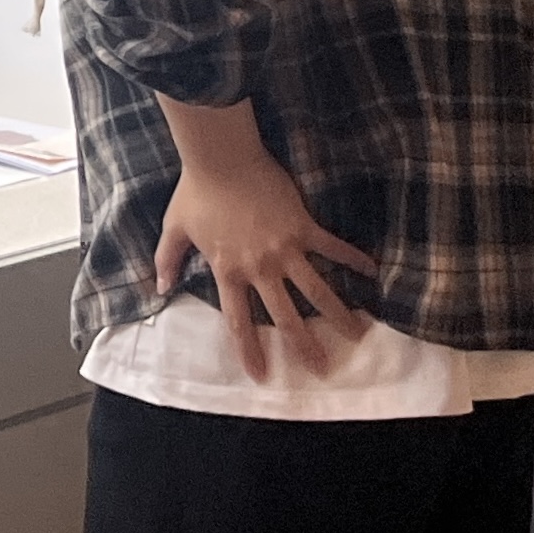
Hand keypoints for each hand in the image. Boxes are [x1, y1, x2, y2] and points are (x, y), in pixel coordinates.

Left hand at [152, 97, 381, 380]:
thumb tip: (160, 289)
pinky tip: (372, 271)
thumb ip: (166, 260)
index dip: (250, 351)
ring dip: (338, 313)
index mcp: (228, 271)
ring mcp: (284, 248)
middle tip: (323, 369)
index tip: (261, 375)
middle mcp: (259, 267)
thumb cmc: (196, 191)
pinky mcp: (303, 226)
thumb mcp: (174, 228)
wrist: (222, 157)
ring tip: (358, 333)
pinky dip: (353, 259)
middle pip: (285, 316)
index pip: (238, 321)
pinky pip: (333, 248)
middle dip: (305, 346)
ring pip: (317, 290)